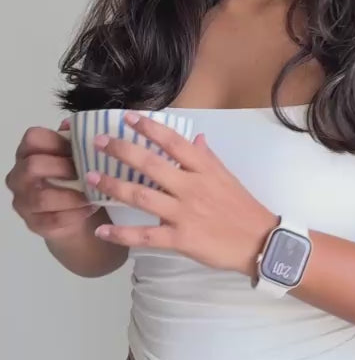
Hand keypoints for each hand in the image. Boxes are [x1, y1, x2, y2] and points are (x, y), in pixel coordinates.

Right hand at [5, 121, 100, 237]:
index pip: (33, 138)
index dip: (57, 141)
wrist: (73, 212)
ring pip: (42, 197)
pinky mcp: (33, 224)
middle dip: (63, 168)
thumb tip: (76, 125)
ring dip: (72, 196)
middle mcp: (18, 176)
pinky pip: (53, 219)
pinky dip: (75, 214)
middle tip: (88, 173)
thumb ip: (75, 140)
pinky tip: (90, 208)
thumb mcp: (74, 155)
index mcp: (27, 153)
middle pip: (33, 166)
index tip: (80, 148)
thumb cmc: (73, 176)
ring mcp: (23, 201)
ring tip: (92, 194)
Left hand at [86, 113, 277, 273]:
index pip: (173, 142)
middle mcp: (191, 186)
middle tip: (98, 143)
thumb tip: (196, 137)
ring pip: (141, 195)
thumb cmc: (243, 208)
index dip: (149, 128)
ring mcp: (184, 213)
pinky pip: (145, 235)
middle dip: (121, 151)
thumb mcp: (227, 177)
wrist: (260, 241)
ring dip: (112, 186)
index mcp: (204, 168)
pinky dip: (121, 234)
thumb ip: (208, 158)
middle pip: (150, 164)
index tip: (128, 118)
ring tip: (91, 178)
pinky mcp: (180, 238)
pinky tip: (102, 232)